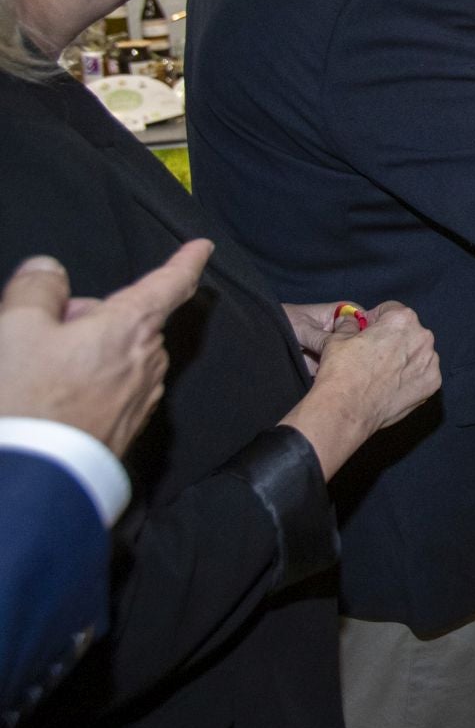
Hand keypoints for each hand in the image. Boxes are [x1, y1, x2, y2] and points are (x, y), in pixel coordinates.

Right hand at [0, 241, 208, 456]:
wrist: (32, 480)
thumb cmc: (25, 400)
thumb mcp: (16, 328)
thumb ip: (38, 289)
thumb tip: (50, 271)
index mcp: (129, 327)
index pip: (168, 284)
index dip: (185, 261)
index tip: (203, 247)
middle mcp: (147, 361)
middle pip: (126, 321)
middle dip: (91, 319)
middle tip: (41, 336)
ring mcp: (140, 398)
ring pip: (117, 355)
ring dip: (86, 353)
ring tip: (38, 376)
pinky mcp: (125, 429)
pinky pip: (112, 389)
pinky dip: (87, 385)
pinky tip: (52, 403)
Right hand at [285, 304, 439, 478]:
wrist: (347, 411)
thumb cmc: (342, 372)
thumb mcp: (338, 339)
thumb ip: (348, 324)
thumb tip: (348, 321)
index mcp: (402, 320)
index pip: (391, 310)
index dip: (375, 320)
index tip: (366, 332)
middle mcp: (423, 337)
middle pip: (407, 332)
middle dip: (392, 339)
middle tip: (372, 355)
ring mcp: (431, 362)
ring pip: (417, 353)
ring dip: (404, 358)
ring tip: (381, 374)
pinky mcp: (432, 384)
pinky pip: (423, 374)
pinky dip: (411, 378)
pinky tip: (392, 386)